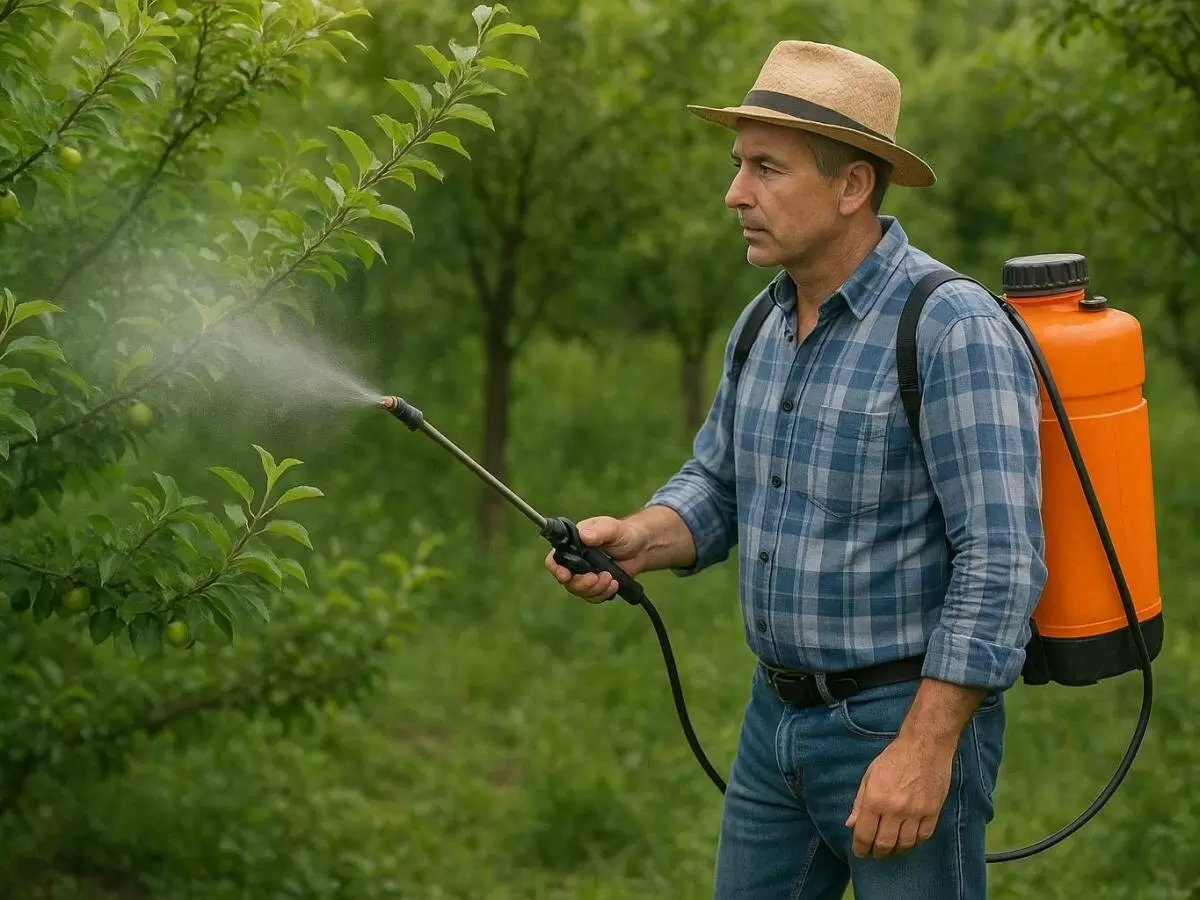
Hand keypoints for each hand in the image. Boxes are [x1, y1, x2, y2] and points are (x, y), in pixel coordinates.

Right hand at [544, 515, 645, 603]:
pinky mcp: (595, 586)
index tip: (566, 576)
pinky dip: (603, 593)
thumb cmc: (624, 534)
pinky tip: (614, 584)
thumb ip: (599, 531)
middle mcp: (575, 561)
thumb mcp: (612, 528)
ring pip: (580, 591)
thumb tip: (584, 536)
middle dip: (582, 583)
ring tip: (610, 578)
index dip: (556, 569)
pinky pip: (593, 597)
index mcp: (573, 545)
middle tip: (596, 578)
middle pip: (566, 580)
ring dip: (595, 589)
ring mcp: (584, 575)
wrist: (640, 549)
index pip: (554, 560)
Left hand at [845, 735, 953, 857]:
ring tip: (892, 849)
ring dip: (896, 850)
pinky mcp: (933, 812)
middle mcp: (894, 810)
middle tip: (875, 854)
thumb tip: (851, 825)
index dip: (860, 848)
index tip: (860, 852)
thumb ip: (859, 802)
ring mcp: (916, 812)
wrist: (924, 746)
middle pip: (885, 844)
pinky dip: (915, 842)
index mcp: (875, 800)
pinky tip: (909, 839)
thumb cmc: (893, 759)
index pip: (864, 834)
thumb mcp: (869, 776)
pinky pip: (923, 836)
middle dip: (877, 853)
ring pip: (905, 844)